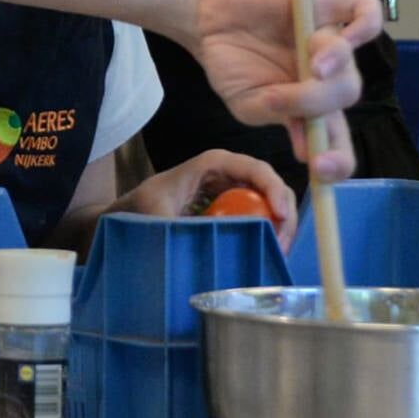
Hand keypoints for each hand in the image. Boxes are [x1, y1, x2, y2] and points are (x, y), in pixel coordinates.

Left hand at [115, 149, 297, 248]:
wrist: (134, 213)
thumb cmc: (143, 205)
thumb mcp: (155, 213)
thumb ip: (175, 224)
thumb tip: (200, 243)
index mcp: (214, 163)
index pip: (254, 169)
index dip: (273, 189)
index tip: (280, 217)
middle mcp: (231, 172)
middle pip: (271, 186)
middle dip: (284, 214)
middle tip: (282, 247)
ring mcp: (236, 190)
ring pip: (272, 203)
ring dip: (280, 228)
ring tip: (277, 255)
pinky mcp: (237, 208)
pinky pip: (262, 216)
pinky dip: (269, 234)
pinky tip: (269, 253)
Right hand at [182, 0, 381, 181]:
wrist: (209, 17)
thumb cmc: (230, 63)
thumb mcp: (247, 103)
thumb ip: (279, 119)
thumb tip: (308, 144)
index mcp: (310, 107)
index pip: (337, 139)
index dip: (339, 160)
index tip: (321, 168)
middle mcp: (326, 75)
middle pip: (346, 94)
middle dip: (321, 103)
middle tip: (284, 99)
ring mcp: (328, 39)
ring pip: (350, 61)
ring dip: (335, 68)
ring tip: (311, 67)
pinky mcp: (326, 5)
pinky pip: (366, 11)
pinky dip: (366, 24)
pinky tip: (349, 37)